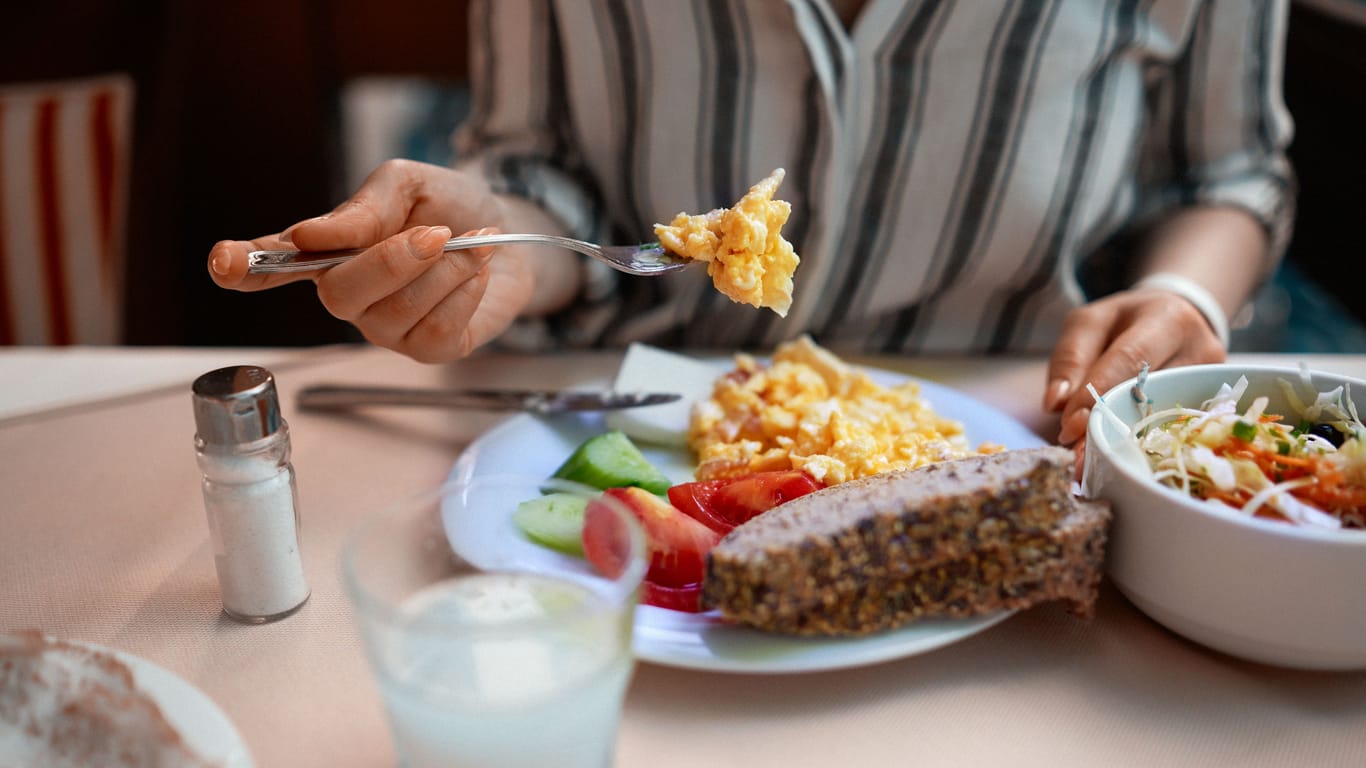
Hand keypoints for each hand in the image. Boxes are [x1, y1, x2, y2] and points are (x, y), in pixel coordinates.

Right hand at [206, 159, 535, 361]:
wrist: (511, 233)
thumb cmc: (451, 208)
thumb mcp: (409, 184)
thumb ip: (366, 205)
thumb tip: (314, 233)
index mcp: (329, 250)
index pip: (274, 263)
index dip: (246, 265)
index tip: (224, 263)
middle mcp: (348, 295)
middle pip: (341, 294)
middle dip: (392, 261)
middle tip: (436, 233)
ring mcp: (384, 328)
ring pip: (396, 312)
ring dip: (444, 271)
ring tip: (471, 245)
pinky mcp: (426, 351)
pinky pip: (436, 330)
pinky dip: (464, 293)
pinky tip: (475, 274)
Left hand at [1042, 287, 1226, 446]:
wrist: (1175, 319)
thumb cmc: (1126, 322)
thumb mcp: (1090, 324)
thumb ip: (1070, 358)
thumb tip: (1056, 403)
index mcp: (1167, 319)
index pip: (1129, 359)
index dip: (1097, 393)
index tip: (1069, 426)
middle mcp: (1200, 348)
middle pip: (1150, 394)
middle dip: (1110, 426)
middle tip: (1080, 457)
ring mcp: (1211, 380)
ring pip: (1164, 418)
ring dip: (1125, 442)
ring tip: (1095, 463)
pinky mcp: (1214, 402)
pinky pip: (1175, 428)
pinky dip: (1143, 443)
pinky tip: (1121, 460)